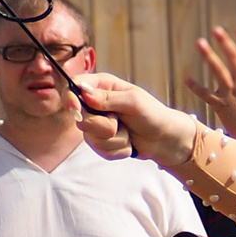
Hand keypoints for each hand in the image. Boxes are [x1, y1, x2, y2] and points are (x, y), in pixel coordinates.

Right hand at [74, 72, 193, 166]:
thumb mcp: (133, 102)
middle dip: (103, 126)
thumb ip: (107, 98)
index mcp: (102, 85)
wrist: (165, 139)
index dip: (70, 98)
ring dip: (115, 139)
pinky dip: (118, 149)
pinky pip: (101, 150)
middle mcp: (96, 104)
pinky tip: (129, 143)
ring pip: (91, 138)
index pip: (74, 86)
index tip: (75, 109)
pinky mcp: (102, 142)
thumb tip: (83, 91)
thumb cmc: (153, 114)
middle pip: (80, 118)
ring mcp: (97, 124)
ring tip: (128, 132)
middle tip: (120, 122)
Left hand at [183, 26, 235, 151]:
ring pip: (219, 71)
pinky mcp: (222, 106)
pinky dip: (196, 87)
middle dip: (226, 43)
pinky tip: (186, 79)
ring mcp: (233, 95)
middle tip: (216, 29)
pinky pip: (206, 94)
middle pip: (234, 59)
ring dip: (209, 56)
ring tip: (200, 42)